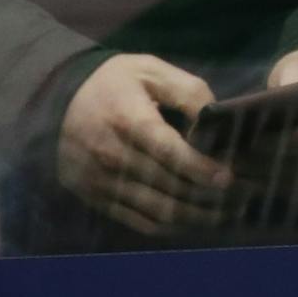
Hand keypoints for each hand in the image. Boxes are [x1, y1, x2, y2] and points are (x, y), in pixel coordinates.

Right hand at [55, 54, 231, 234]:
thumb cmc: (110, 84)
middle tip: (243, 196)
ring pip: (158, 210)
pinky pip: (139, 221)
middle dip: (212, 196)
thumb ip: (188, 91)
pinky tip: (193, 220)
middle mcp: (111, 155)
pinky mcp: (95, 197)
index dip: (202, 168)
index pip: (169, 152)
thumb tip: (215, 124)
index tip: (229, 177)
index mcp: (127, 119)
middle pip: (170, 186)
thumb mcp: (149, 70)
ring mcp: (101, 181)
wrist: (54, 102)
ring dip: (197, 216)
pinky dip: (171, 226)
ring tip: (226, 213)